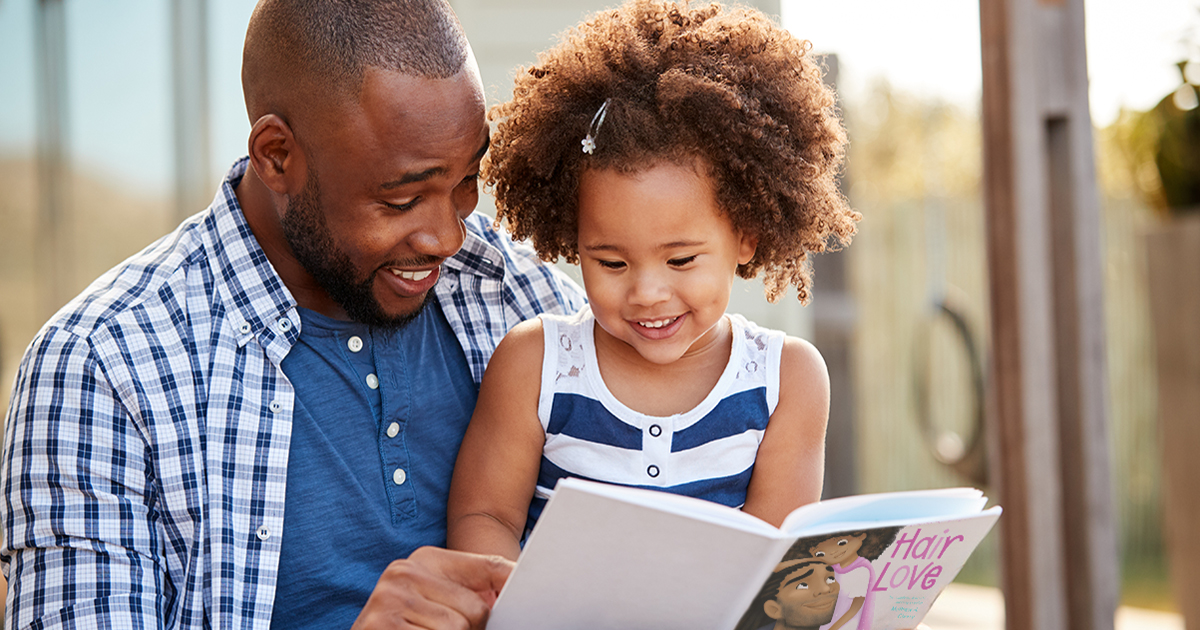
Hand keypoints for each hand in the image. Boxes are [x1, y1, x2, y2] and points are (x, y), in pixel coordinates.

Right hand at [351, 546, 513, 629]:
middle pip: (475, 610)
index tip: (525, 597)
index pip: (490, 567)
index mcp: (426, 559)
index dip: (510, 588)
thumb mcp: (441, 601)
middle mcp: (404, 571)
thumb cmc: (410, 626)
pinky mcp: (380, 625)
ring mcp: (389, 598)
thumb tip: (521, 579)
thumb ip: (477, 587)